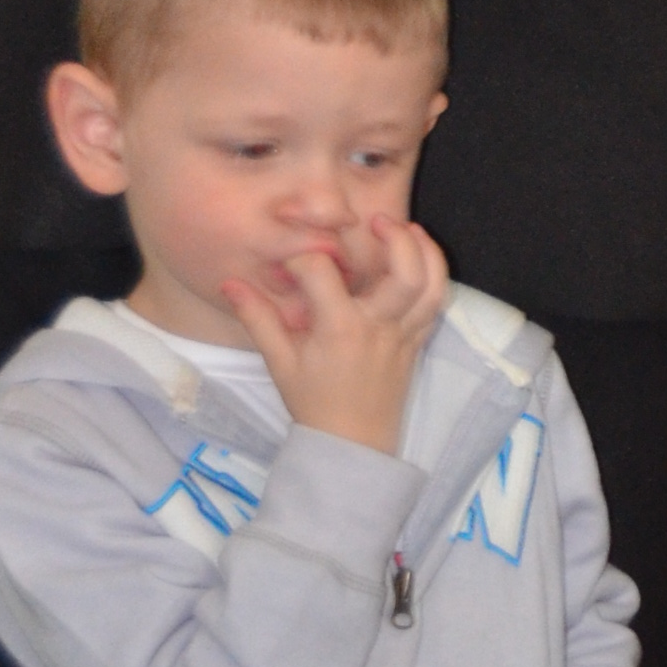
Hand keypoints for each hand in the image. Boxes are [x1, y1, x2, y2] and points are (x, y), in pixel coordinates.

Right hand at [220, 213, 448, 450]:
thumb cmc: (314, 403)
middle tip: (374, 221)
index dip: (303, 259)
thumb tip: (230, 284)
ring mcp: (403, 335)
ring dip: (424, 252)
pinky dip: (434, 276)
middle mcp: (378, 328)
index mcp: (339, 329)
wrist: (352, 445)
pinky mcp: (417, 342)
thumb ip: (257, 318)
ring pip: (430, 287)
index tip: (292, 265)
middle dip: (394, 239)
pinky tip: (422, 258)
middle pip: (403, 274)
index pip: (323, 273)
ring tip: (408, 229)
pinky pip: (435, 305)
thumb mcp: (280, 362)